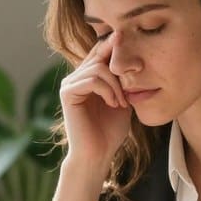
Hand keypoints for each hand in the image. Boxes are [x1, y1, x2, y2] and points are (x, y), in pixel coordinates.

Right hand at [59, 41, 130, 172]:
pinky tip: (113, 104)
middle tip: (129, 92)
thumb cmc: (110, 131)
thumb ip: (123, 80)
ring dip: (115, 86)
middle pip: (99, 56)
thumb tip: (134, 58)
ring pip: (98, 68)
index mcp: (87, 77)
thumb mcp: (122, 99)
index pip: (100, 51)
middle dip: (120, 71)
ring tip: (121, 103)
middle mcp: (76, 77)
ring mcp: (69, 85)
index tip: (133, 54)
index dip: (115, 47)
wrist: (98, 153)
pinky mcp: (67, 93)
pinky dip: (107, 91)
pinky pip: (91, 80)